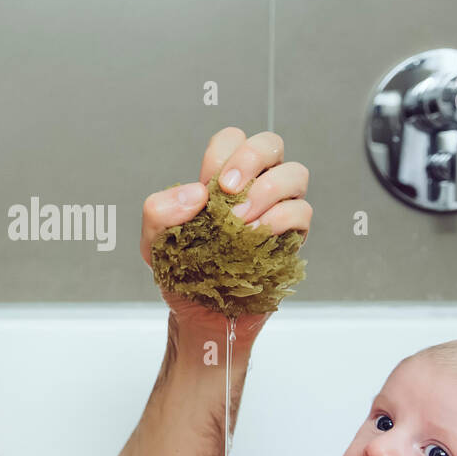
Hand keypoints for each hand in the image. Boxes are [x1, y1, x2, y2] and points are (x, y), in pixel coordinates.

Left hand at [139, 127, 311, 341]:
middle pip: (271, 144)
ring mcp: (276, 209)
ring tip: (241, 220)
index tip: (209, 186)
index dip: (223, 154)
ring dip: (268, 190)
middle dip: (251, 158)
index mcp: (221, 180)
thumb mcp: (154, 242)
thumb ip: (159, 211)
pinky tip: (256, 236)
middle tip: (229, 190)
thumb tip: (196, 193)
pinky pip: (302, 213)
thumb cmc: (181, 273)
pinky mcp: (292, 237)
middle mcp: (253, 187)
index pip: (232, 140)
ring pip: (295, 174)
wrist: (199, 315)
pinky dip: (280, 219)